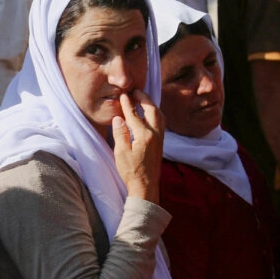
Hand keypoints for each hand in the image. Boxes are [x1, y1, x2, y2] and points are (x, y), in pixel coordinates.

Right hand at [112, 89, 163, 203]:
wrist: (145, 186)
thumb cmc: (131, 171)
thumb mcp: (121, 153)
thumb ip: (120, 134)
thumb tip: (119, 118)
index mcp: (145, 135)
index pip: (135, 115)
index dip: (128, 104)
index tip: (123, 95)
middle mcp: (155, 134)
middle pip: (152, 110)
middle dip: (144, 99)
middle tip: (135, 91)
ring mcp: (160, 138)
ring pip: (159, 115)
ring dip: (151, 105)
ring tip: (142, 99)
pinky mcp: (160, 143)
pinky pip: (160, 122)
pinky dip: (155, 113)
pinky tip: (149, 114)